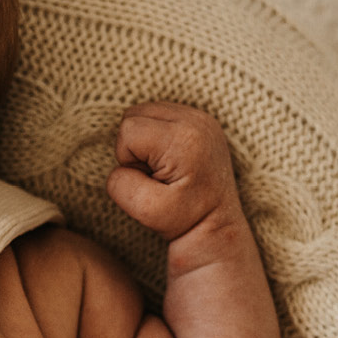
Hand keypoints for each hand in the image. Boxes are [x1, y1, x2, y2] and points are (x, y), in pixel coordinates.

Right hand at [106, 102, 241, 244]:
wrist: (216, 225)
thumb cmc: (184, 220)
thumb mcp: (146, 210)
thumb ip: (120, 184)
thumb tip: (121, 164)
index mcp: (184, 139)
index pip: (128, 130)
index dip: (128, 159)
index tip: (150, 180)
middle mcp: (196, 120)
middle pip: (133, 113)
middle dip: (134, 145)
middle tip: (155, 173)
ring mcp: (201, 117)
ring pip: (144, 112)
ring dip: (143, 139)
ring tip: (163, 167)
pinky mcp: (201, 120)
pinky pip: (160, 115)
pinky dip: (156, 135)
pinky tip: (171, 158)